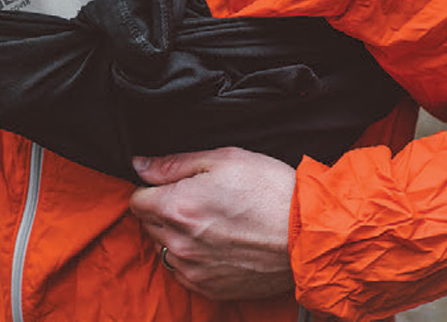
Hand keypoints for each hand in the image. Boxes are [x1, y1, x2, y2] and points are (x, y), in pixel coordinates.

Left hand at [129, 147, 295, 300]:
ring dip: (176, 235)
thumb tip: (140, 164)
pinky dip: (192, 258)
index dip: (153, 188)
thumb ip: (173, 164)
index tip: (173, 185)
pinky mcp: (209, 287)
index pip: (137, 199)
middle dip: (163, 210)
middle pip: (148, 224)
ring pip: (163, 248)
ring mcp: (193, 268)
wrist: (309, 233)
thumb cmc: (270, 190)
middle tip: (197, 200)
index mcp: (177, 206)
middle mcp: (179, 242)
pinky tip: (217, 244)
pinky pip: (182, 271)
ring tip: (210, 222)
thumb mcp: (222, 159)